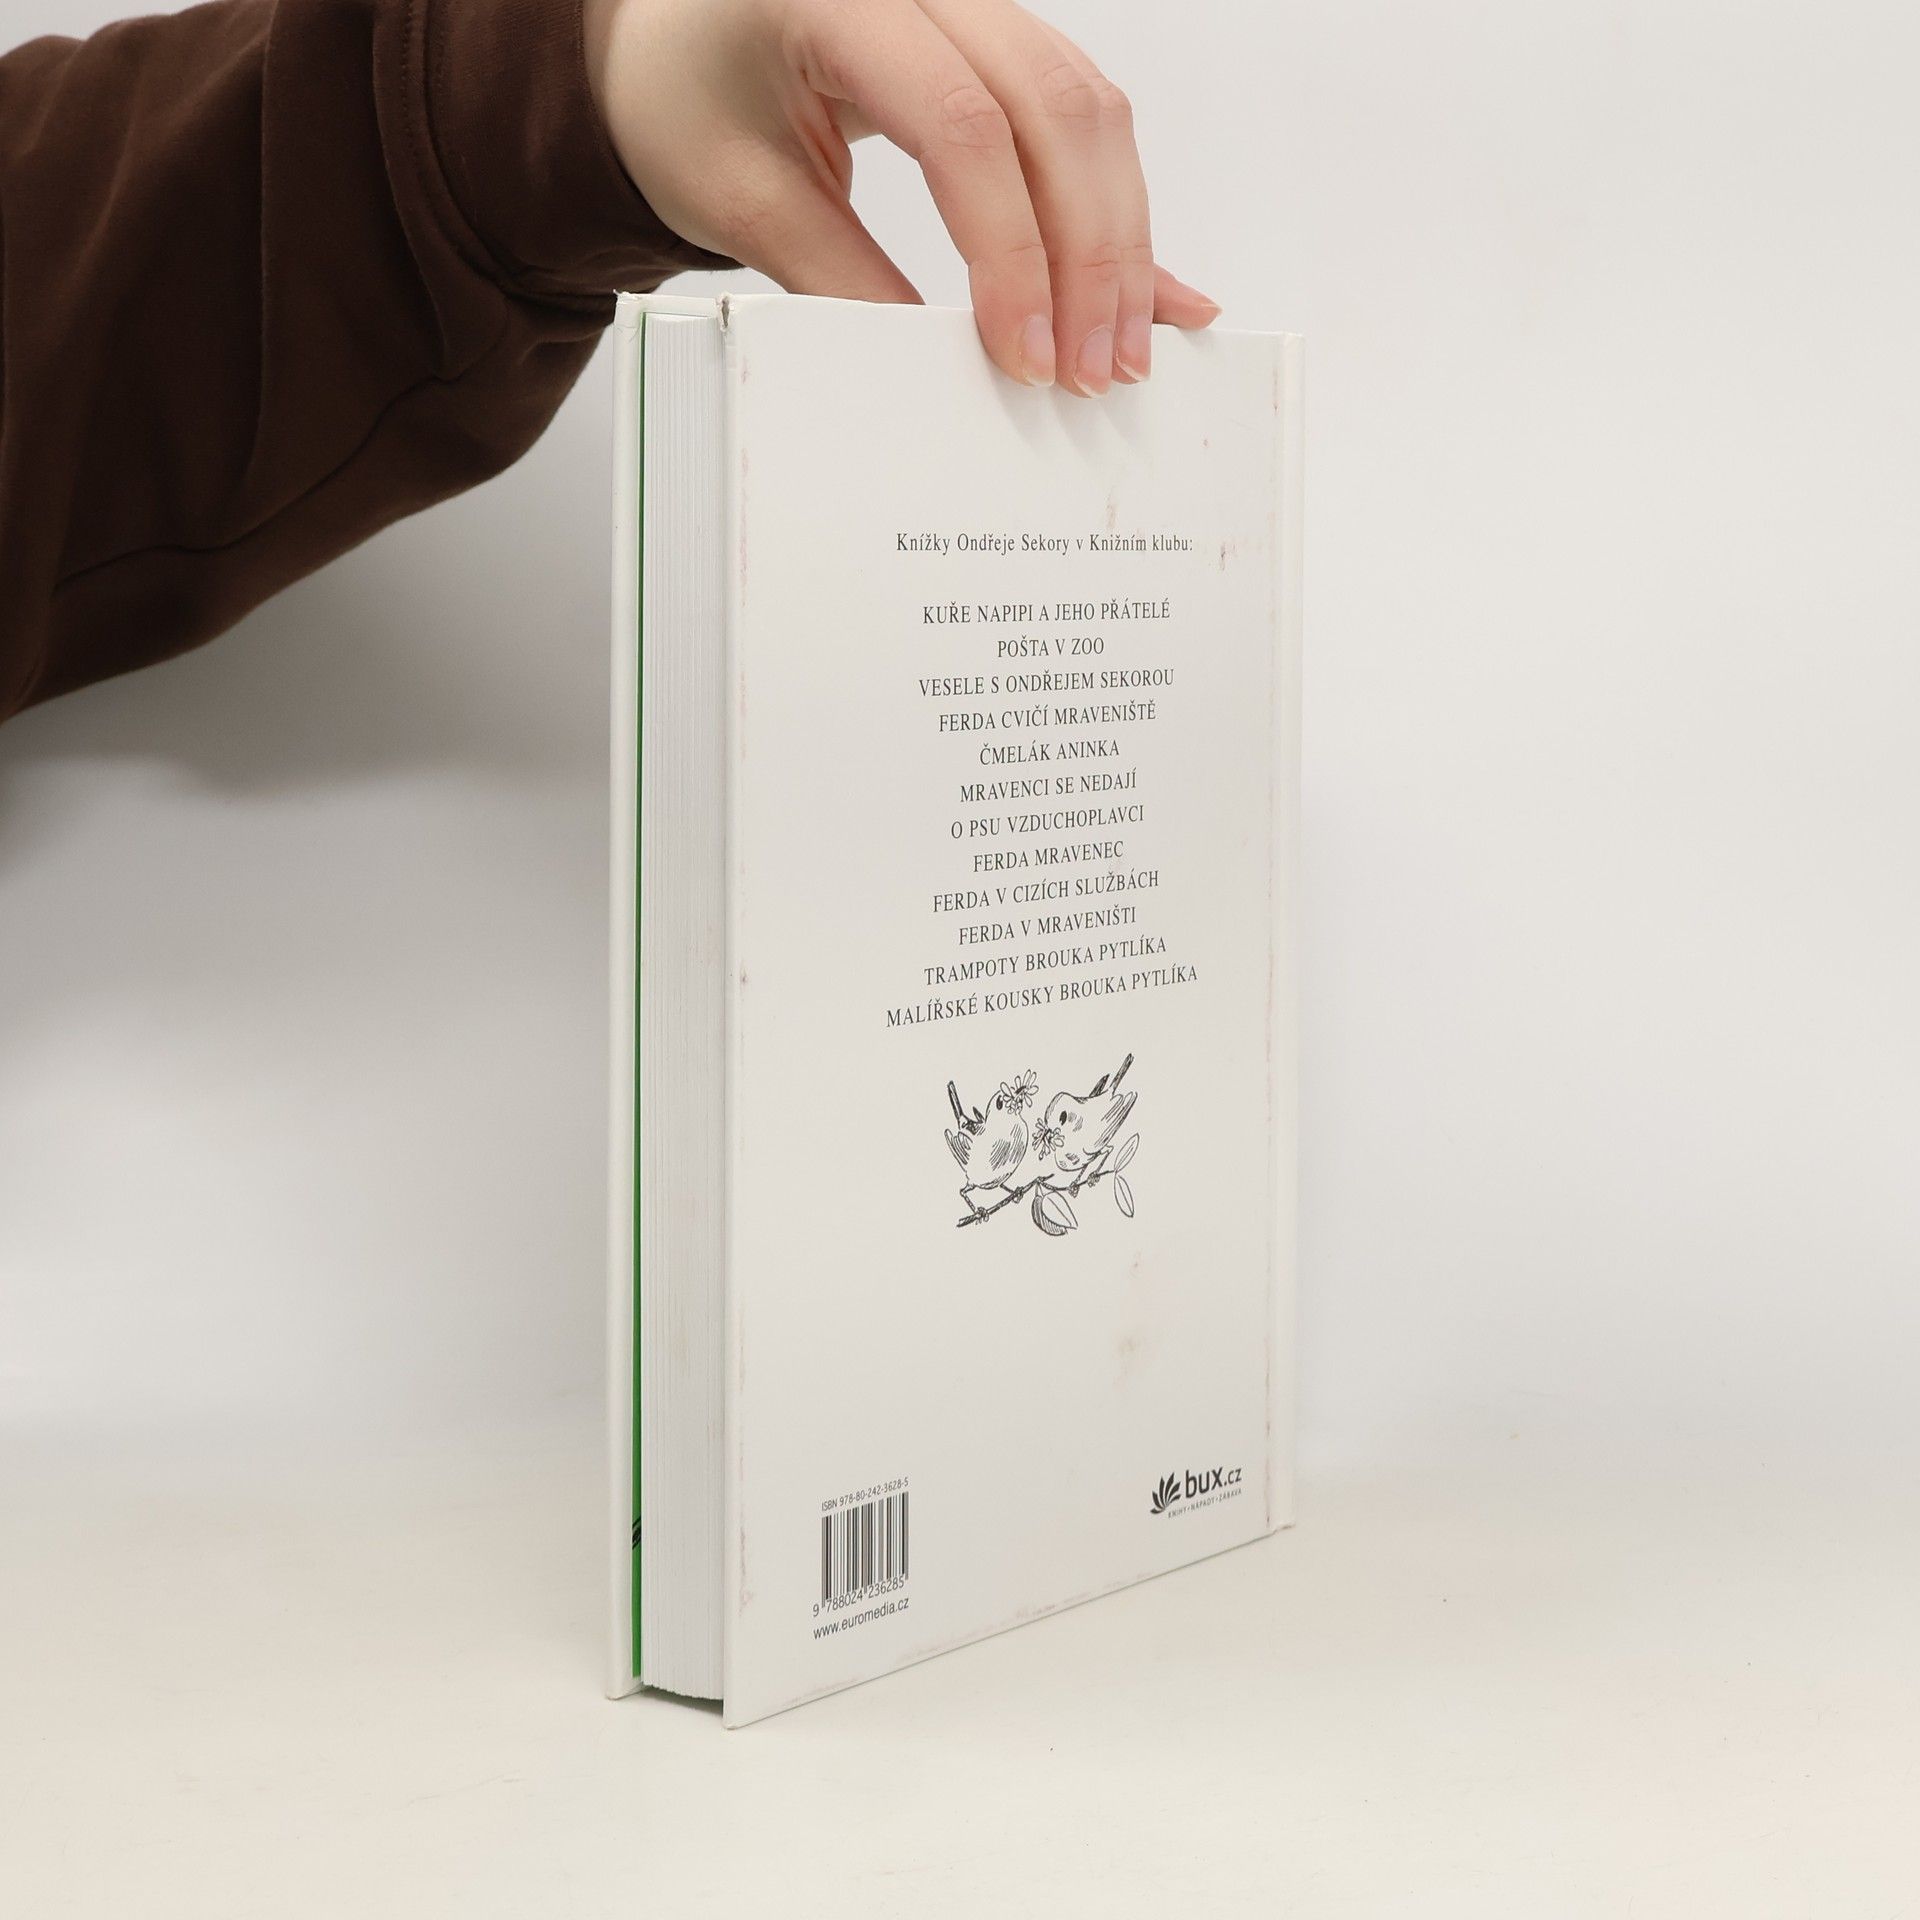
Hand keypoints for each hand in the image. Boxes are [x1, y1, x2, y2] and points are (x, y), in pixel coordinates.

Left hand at [581, 0, 1220, 394]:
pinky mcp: (1001, 39)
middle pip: (1053, 111)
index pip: (962, 127)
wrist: (680, 38)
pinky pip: (1082, 114)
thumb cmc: (691, 99)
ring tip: (1118, 350)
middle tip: (1091, 371)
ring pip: (1089, 110)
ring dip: (1117, 240)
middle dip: (1088, 257)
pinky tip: (1150, 285)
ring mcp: (975, 3)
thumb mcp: (742, 200)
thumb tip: (950, 368)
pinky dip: (1115, 210)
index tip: (1025, 354)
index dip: (1010, 252)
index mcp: (841, 1)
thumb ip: (842, 280)